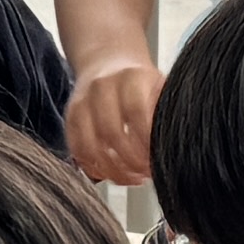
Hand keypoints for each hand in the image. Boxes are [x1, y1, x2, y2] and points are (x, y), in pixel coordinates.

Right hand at [64, 60, 161, 187]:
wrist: (108, 64)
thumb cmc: (140, 83)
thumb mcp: (160, 87)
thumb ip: (166, 112)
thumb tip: (173, 143)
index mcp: (130, 77)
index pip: (137, 113)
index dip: (147, 142)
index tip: (158, 159)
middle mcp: (102, 87)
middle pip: (111, 133)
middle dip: (131, 161)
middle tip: (146, 174)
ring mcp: (82, 103)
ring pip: (91, 146)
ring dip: (113, 170)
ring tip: (132, 179)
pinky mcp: (69, 118)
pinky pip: (77, 150)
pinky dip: (94, 168)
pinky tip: (112, 174)